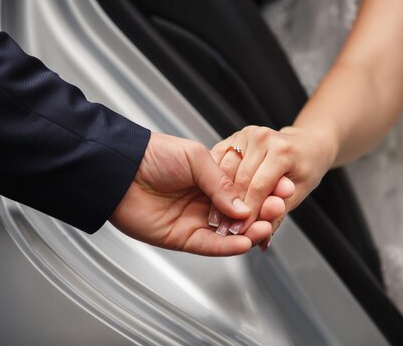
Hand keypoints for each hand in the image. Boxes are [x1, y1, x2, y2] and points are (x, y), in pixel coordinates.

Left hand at [109, 133, 273, 255]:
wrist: (120, 168)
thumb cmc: (153, 155)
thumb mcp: (196, 157)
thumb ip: (221, 182)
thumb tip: (243, 206)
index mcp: (209, 179)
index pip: (243, 190)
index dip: (262, 192)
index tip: (282, 190)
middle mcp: (203, 201)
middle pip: (240, 213)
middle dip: (261, 212)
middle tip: (277, 208)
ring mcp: (194, 220)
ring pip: (229, 232)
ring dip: (250, 231)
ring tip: (267, 225)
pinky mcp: (182, 238)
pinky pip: (211, 245)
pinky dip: (229, 246)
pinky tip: (246, 241)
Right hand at [212, 126, 336, 238]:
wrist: (306, 144)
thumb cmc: (306, 166)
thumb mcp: (299, 193)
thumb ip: (277, 216)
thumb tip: (262, 241)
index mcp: (282, 151)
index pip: (259, 187)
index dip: (248, 213)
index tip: (240, 232)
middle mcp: (262, 138)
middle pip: (239, 180)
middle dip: (231, 209)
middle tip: (226, 230)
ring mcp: (246, 134)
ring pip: (224, 171)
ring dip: (218, 197)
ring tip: (218, 219)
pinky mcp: (234, 136)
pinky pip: (218, 161)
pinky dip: (214, 181)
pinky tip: (212, 198)